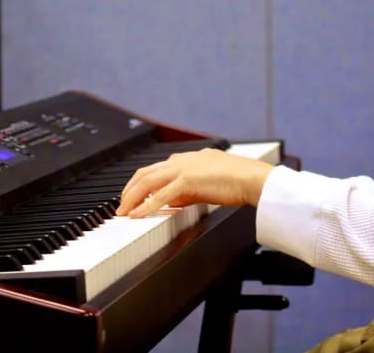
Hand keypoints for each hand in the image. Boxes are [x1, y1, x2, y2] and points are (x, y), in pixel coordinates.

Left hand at [115, 147, 273, 217]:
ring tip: (123, 212)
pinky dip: (145, 205)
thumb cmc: (239, 181)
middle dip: (129, 189)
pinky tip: (137, 215)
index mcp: (188, 159)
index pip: (156, 169)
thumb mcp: (208, 183)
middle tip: (121, 205)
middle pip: (145, 173)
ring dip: (131, 197)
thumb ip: (189, 190)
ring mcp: (183, 168)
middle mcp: (182, 160)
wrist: (253, 178)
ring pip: (147, 181)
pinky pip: (160, 195)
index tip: (132, 195)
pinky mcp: (187, 181)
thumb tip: (173, 201)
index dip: (140, 183)